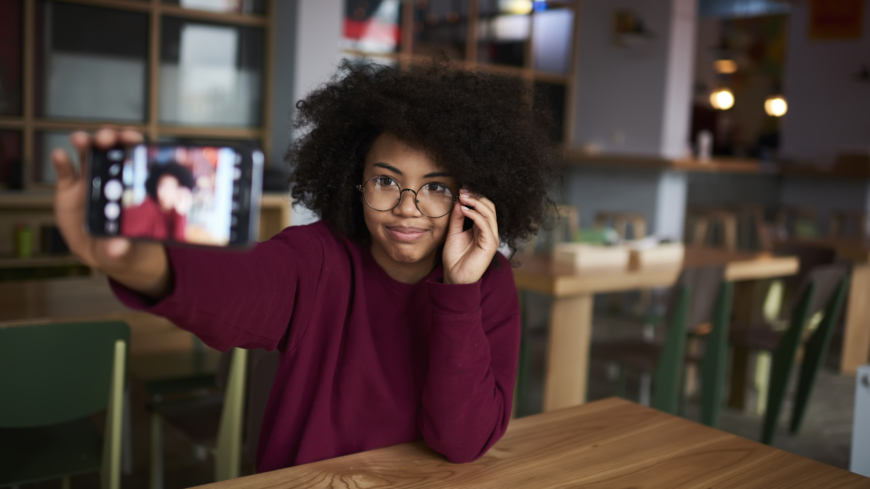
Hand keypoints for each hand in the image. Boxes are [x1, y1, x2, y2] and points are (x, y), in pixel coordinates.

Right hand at [53, 127, 171, 298]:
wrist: (103, 252)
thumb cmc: (125, 244)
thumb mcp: (124, 250)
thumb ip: (119, 248)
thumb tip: (117, 246)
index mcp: (134, 184)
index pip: (138, 158)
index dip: (136, 145)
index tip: (134, 140)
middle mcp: (113, 176)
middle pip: (113, 148)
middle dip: (111, 138)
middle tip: (107, 139)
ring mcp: (90, 180)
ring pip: (89, 153)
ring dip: (86, 142)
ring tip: (82, 141)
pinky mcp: (69, 188)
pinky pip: (65, 171)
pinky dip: (61, 161)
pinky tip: (60, 155)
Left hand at [442, 189, 498, 284]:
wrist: (454, 278)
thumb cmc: (454, 258)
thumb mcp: (453, 232)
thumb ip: (457, 218)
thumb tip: (460, 201)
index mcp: (481, 228)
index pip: (484, 207)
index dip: (474, 196)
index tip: (461, 189)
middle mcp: (489, 232)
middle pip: (489, 207)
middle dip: (476, 196)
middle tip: (462, 190)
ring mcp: (491, 238)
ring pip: (489, 213)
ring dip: (476, 202)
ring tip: (462, 197)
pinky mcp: (490, 245)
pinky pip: (486, 225)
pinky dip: (476, 215)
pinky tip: (465, 210)